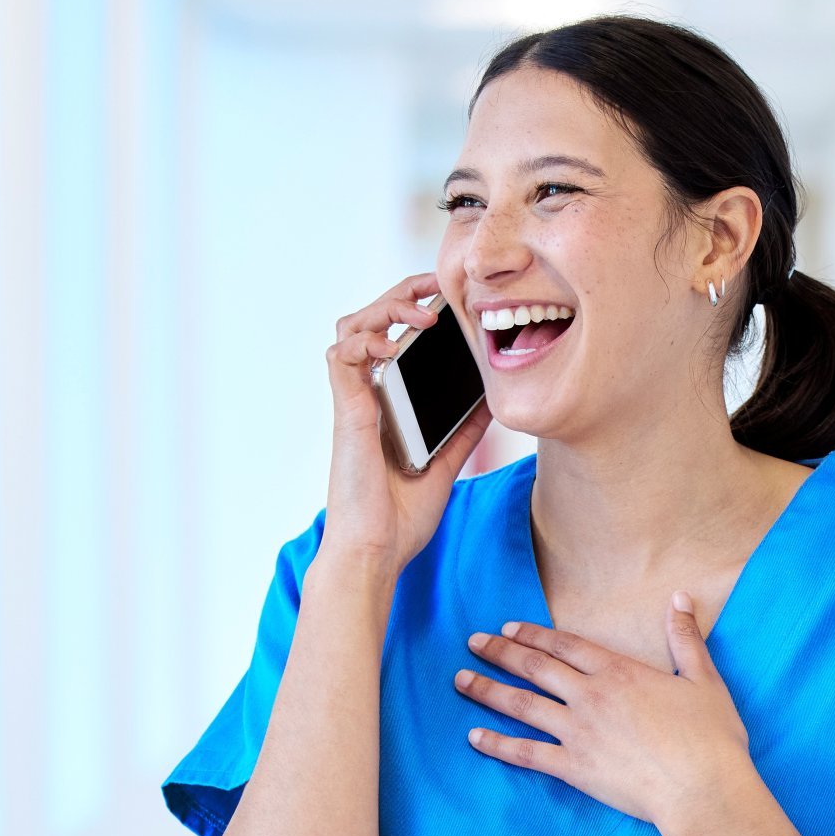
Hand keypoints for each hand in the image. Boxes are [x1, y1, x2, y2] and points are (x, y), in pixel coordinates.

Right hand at [321, 270, 493, 571]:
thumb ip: (464, 431)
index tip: (450, 299)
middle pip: (372, 320)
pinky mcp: (346, 411)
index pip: (394, 337)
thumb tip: (492, 401)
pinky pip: (342, 356)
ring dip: (385, 308)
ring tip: (421, 313)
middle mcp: (367, 395)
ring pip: (351, 326)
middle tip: (437, 285)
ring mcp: (354, 401)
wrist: (377, 550)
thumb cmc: (401, 517)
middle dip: (403, 292)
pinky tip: (391, 345)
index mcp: (387, 402)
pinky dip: (365, 340)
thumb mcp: (446, 463)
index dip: (415, 309)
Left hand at [453, 591, 754, 830]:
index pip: (566, 644)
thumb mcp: (703, 679)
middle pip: (535, 667)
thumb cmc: (710, 737)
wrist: (701, 788)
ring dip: (488, 690)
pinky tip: (474, 737)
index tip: (508, 627)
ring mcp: (577, 732)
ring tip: (460, 680)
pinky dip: (497, 744)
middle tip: (471, 643)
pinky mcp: (573, 767)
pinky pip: (526, 753)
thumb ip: (685, 638)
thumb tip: (679, 597)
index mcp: (619, 672)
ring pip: (521, 704)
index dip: (534, 634)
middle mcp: (590, 696)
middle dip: (500, 652)